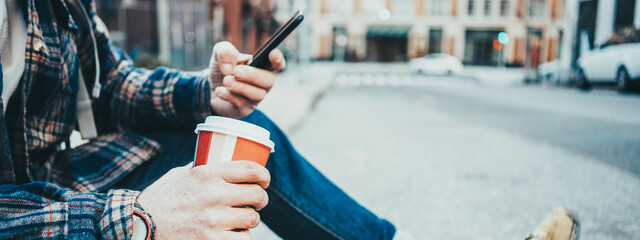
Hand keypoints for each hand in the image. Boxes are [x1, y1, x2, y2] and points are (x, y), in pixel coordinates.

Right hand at [136, 161, 269, 239]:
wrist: (139, 226)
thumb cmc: (160, 199)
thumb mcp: (180, 175)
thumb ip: (202, 169)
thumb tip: (222, 160)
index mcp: (207, 173)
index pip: (251, 169)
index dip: (264, 176)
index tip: (264, 181)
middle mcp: (214, 194)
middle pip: (257, 196)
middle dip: (260, 200)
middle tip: (256, 203)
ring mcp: (214, 220)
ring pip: (252, 220)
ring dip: (249, 221)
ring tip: (241, 221)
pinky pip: (243, 239)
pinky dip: (241, 237)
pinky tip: (234, 234)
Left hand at [208, 41, 285, 118]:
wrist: (211, 89)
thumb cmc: (222, 69)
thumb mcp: (220, 53)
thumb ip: (225, 52)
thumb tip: (229, 68)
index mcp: (261, 65)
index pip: (276, 63)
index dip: (278, 59)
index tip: (273, 53)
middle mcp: (262, 82)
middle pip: (269, 80)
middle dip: (253, 75)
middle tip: (236, 71)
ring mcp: (255, 97)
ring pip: (257, 94)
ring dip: (240, 87)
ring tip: (226, 81)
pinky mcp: (245, 108)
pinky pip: (242, 104)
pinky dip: (229, 96)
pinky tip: (219, 90)